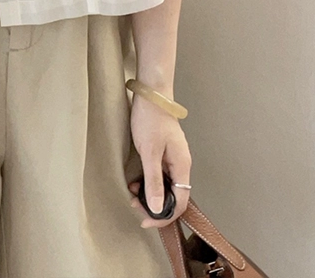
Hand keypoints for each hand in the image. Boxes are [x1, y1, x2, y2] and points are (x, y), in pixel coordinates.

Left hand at [127, 91, 191, 228]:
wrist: (151, 94)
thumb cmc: (150, 119)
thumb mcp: (149, 152)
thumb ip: (153, 180)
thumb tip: (156, 208)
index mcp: (182, 166)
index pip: (180, 202)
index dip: (164, 216)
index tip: (146, 221)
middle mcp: (181, 165)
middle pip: (173, 196)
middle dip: (154, 206)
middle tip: (134, 204)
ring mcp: (173, 158)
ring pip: (165, 186)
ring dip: (149, 193)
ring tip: (132, 191)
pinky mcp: (164, 153)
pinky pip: (159, 175)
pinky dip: (148, 181)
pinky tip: (136, 180)